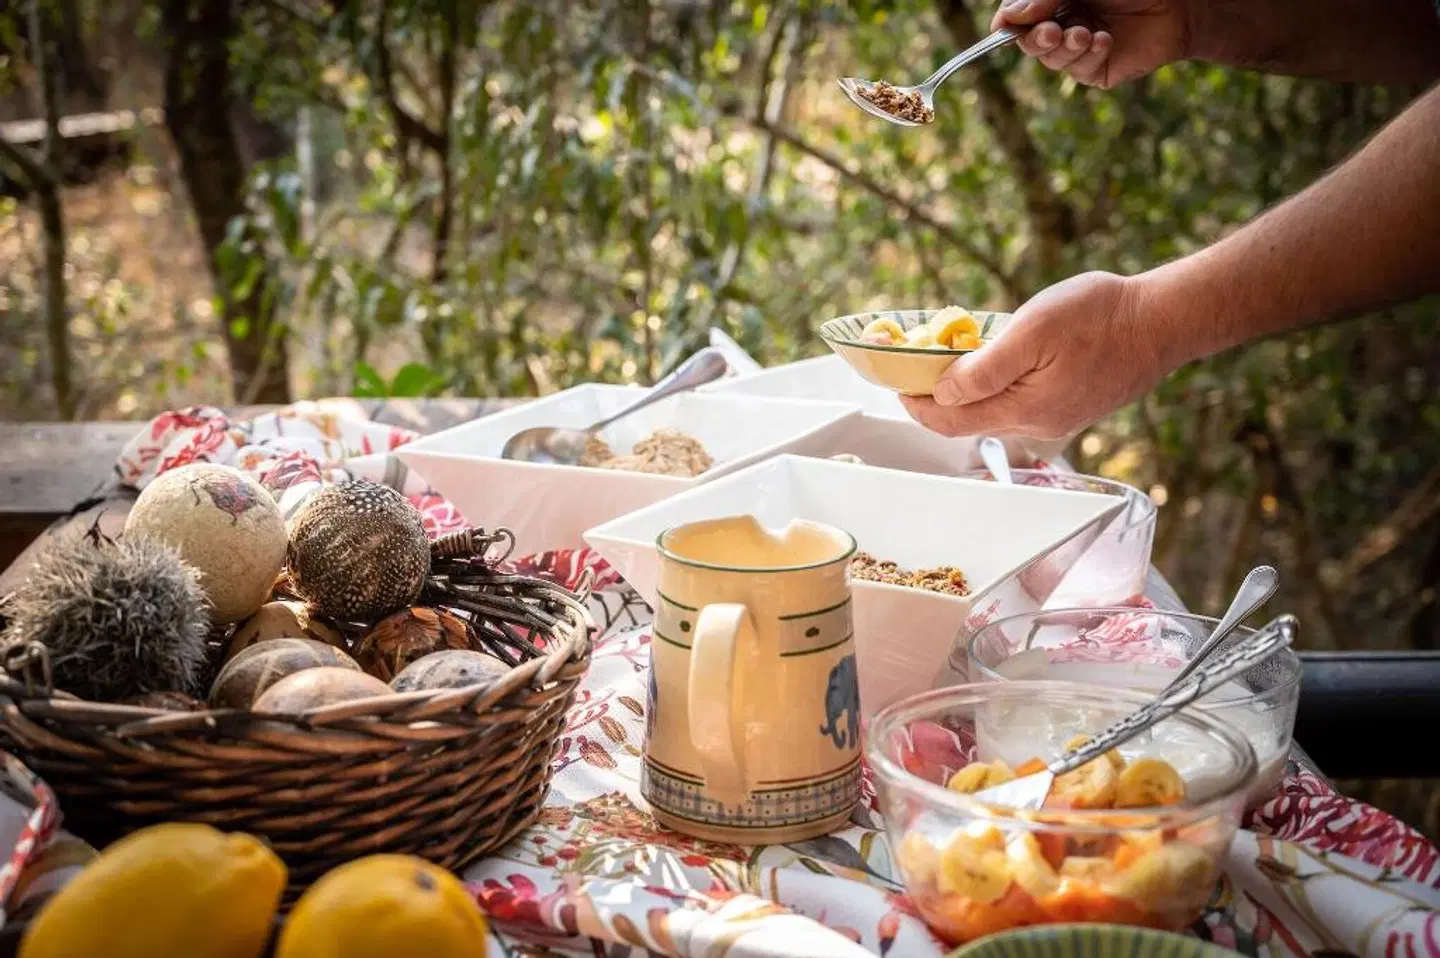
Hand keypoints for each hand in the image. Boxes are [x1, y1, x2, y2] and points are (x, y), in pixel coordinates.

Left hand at [900, 272, 1170, 439]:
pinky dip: (996, 390)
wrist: (1164, 321)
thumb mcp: (1033, 331)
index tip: (896, 384)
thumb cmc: (1102, 316)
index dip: (917, 405)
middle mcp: (1037, 425)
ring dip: (967, 394)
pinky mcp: (1073, 406)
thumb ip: (984, 369)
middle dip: (936, 400)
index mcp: (1022, 410)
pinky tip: (996, 364)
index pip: (950, 421)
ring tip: (949, 363)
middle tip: (914, 372)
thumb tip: (943, 392)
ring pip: (995, 414)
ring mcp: (1057, 418)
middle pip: (969, 422)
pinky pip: (1020, 405)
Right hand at [991, 0, 1191, 88]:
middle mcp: (1060, 24)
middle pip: (1027, 41)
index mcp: (1052, 2)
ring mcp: (1077, 49)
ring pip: (1051, 59)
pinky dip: (1089, 56)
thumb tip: (1009, 17)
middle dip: (1035, 39)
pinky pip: (1079, 71)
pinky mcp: (1096, 70)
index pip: (1016, 17)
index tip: (1007, 24)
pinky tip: (1105, 41)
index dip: (1008, 23)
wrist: (1180, 5)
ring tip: (1085, 35)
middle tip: (1051, 34)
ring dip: (1065, 49)